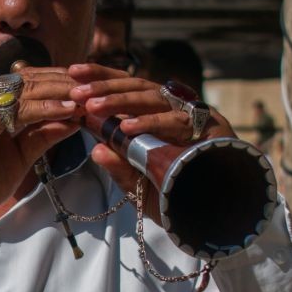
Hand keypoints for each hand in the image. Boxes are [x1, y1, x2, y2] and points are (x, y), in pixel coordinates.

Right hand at [0, 67, 82, 224]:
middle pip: (28, 81)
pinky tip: (68, 110)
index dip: (59, 85)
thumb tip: (72, 117)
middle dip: (66, 84)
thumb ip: (42, 134)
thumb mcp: (19, 156)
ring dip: (61, 93)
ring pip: (26, 90)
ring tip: (89, 98)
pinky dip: (46, 108)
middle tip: (97, 89)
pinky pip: (17, 108)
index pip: (26, 83)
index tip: (89, 92)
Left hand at [68, 65, 235, 227]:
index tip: (73, 74)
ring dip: (121, 102)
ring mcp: (194, 117)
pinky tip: (127, 128)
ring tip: (93, 106)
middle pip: (138, 86)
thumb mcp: (141, 187)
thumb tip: (97, 149)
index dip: (102, 79)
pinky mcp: (211, 128)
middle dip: (105, 85)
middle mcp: (176, 111)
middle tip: (76, 88)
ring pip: (154, 99)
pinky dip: (152, 124)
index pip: (128, 89)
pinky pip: (176, 123)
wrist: (219, 218)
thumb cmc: (179, 199)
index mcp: (158, 117)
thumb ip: (121, 168)